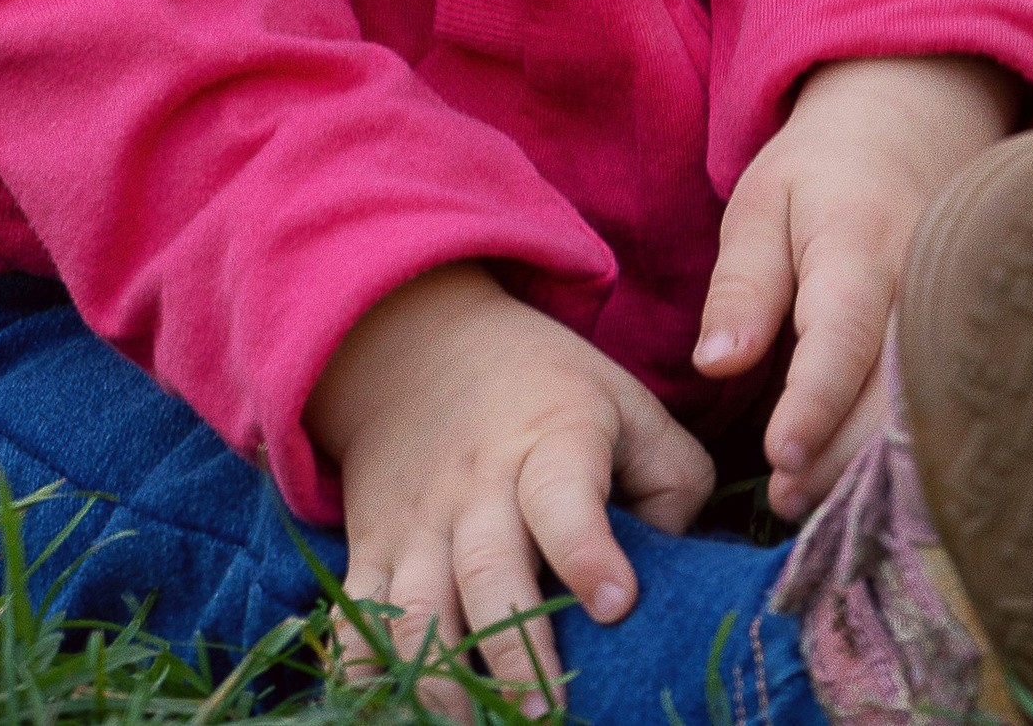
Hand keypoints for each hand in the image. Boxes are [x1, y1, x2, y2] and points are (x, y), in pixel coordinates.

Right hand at [306, 263, 714, 714]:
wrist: (421, 343)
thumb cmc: (549, 392)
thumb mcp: (625, 405)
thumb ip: (670, 483)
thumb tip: (675, 576)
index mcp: (551, 439)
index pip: (564, 492)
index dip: (587, 549)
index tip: (617, 603)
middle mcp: (477, 483)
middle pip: (489, 569)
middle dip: (517, 652)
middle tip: (548, 717)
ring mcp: (417, 520)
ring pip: (418, 608)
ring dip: (441, 679)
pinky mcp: (371, 547)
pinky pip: (357, 619)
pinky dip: (363, 671)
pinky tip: (394, 713)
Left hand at [693, 55, 1022, 520]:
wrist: (916, 123)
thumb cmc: (822, 172)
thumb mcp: (762, 205)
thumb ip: (742, 287)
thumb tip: (716, 364)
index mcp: (861, 246)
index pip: (841, 337)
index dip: (814, 406)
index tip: (780, 459)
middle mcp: (923, 287)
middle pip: (891, 394)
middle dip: (838, 458)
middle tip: (783, 499)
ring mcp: (958, 313)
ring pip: (928, 410)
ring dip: (871, 466)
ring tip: (809, 498)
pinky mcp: (971, 334)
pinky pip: (948, 403)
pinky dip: (907, 448)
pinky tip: (864, 477)